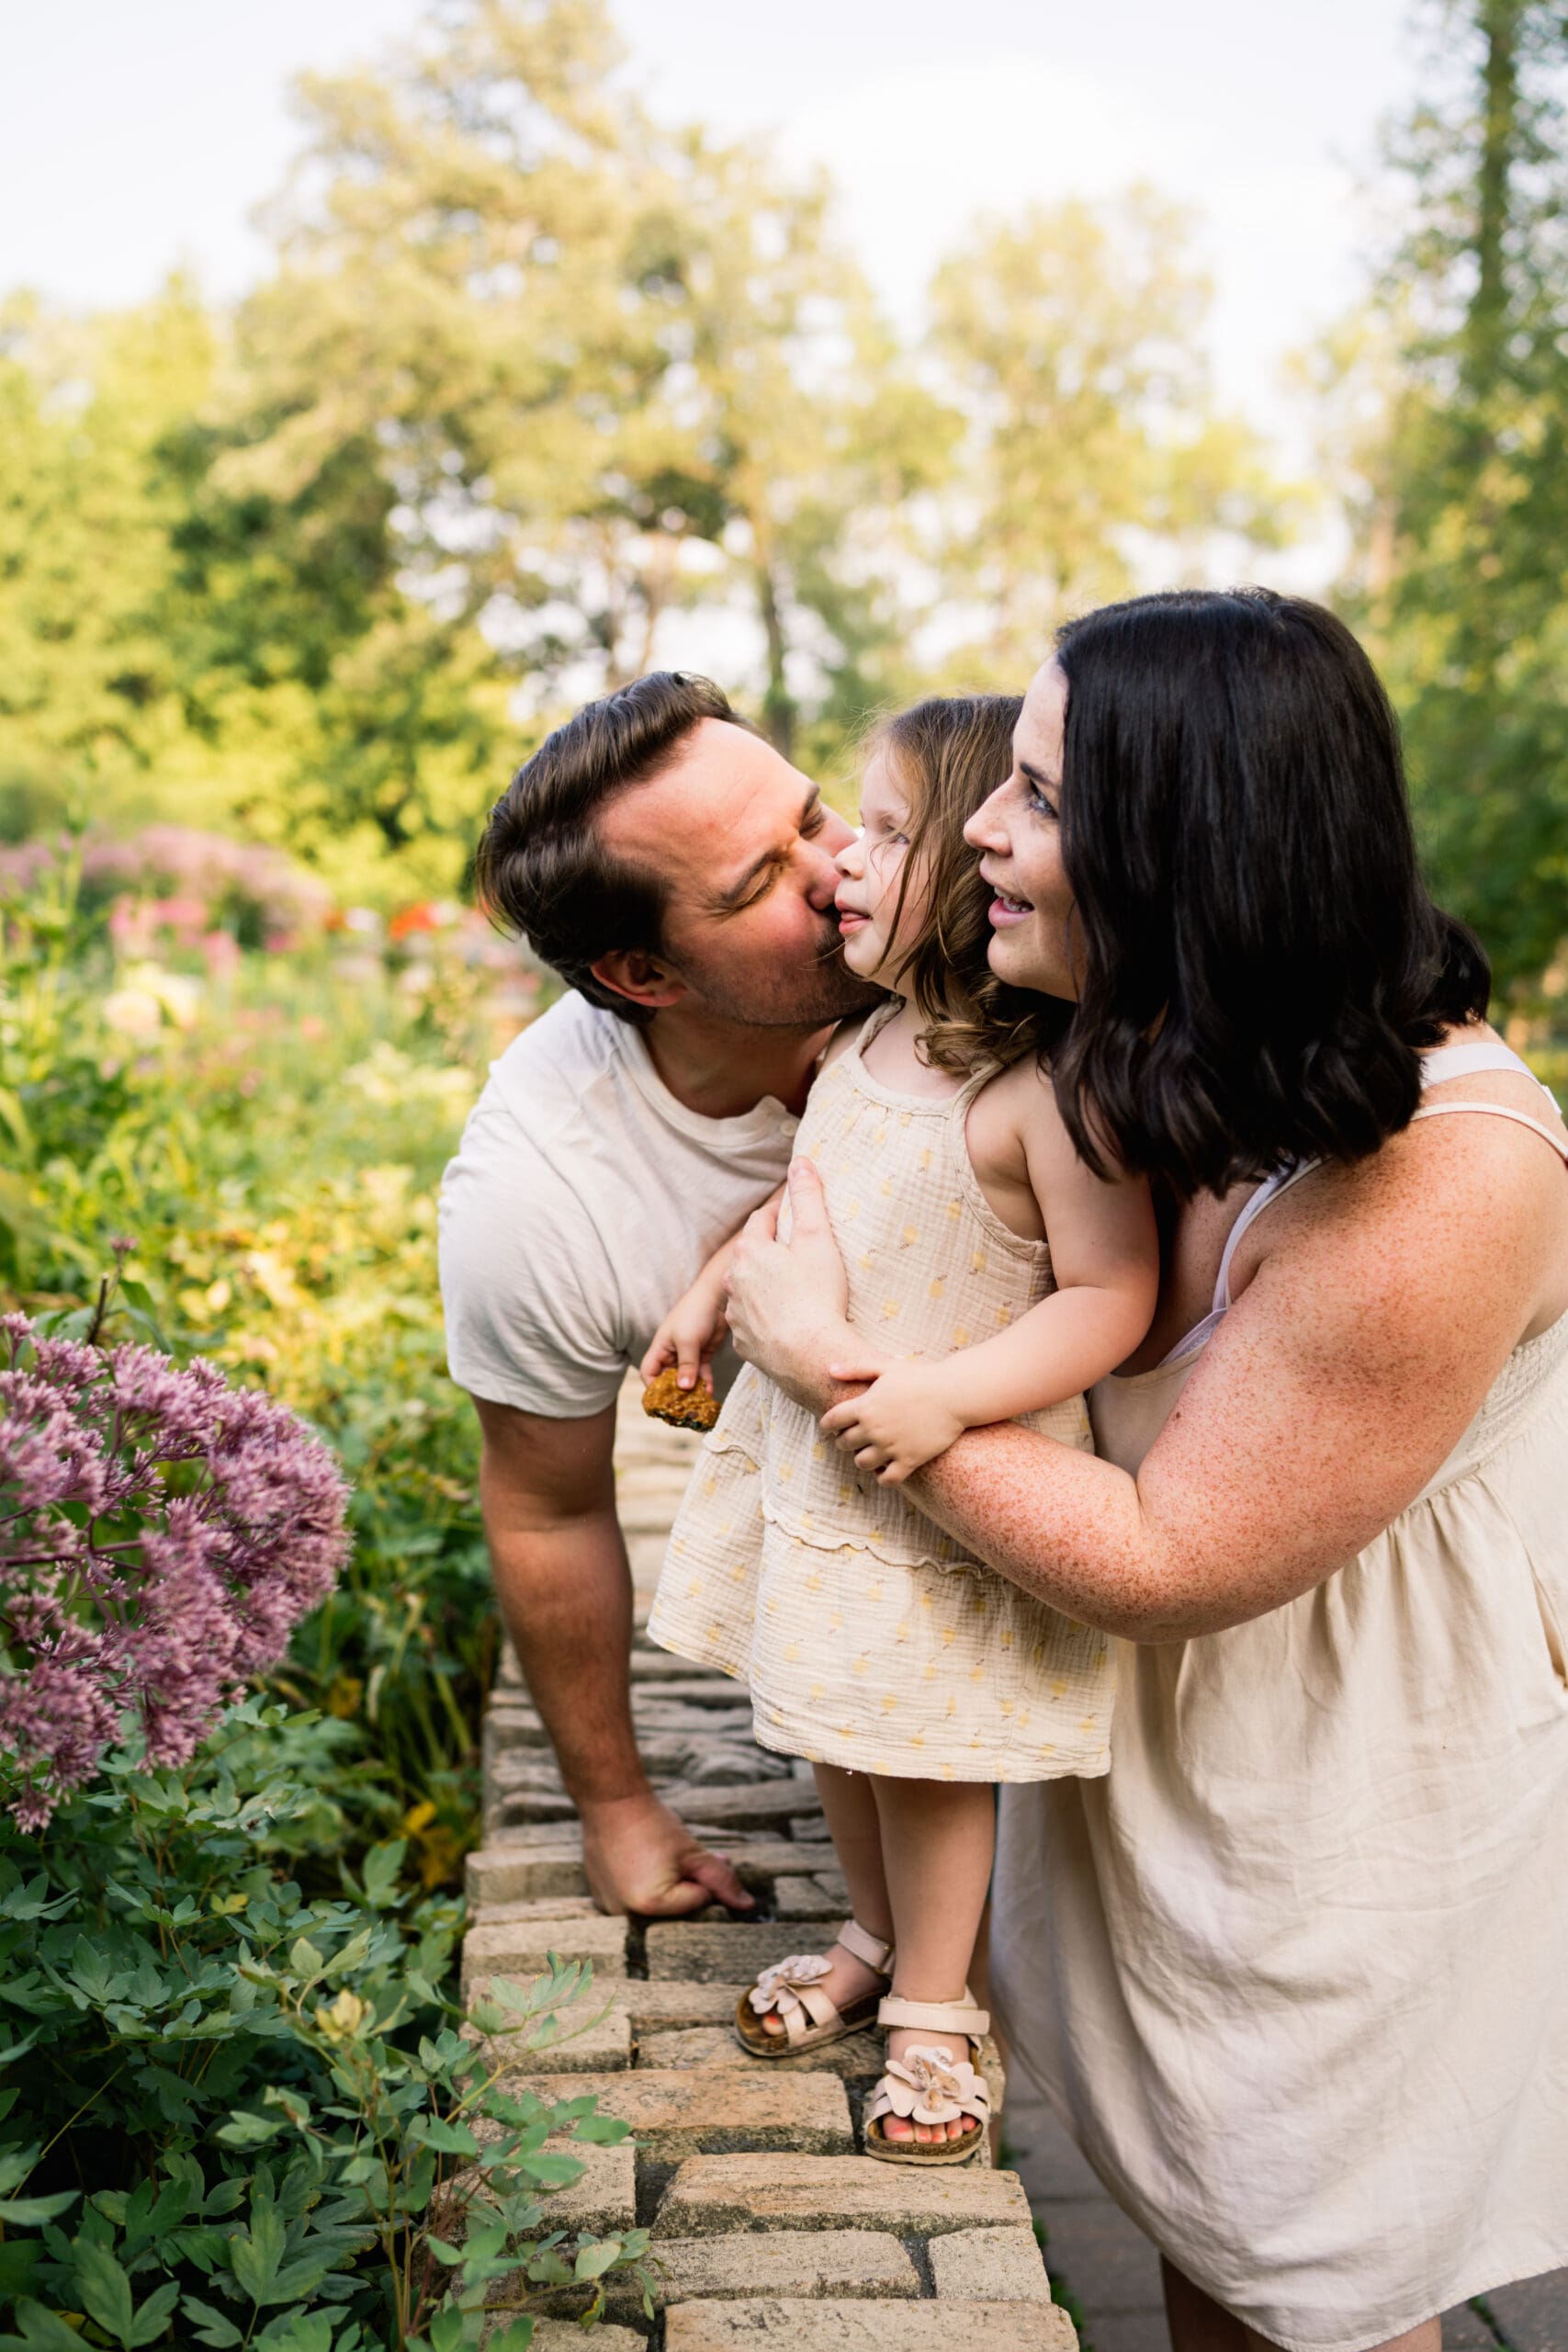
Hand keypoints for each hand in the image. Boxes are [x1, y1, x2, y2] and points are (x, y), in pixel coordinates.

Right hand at [579, 1790, 754, 1918]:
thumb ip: (722, 1881)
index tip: (687, 1857)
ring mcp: (610, 1910)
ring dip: (665, 1890)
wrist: (609, 1802)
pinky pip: (632, 1905)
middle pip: (676, 1913)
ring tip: (658, 1857)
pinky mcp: (601, 1901)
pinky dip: (641, 1890)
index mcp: (652, 1906)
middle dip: (687, 1888)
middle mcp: (628, 1916)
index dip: (701, 1878)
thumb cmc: (653, 1825)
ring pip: (655, 1909)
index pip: (698, 1903)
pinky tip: (637, 1863)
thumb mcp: (693, 1853)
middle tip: (679, 1859)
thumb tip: (748, 1907)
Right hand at [638, 1278, 728, 1394]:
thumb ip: (686, 1365)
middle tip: (682, 1409)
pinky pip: (700, 1374)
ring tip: (698, 1404)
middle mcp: (671, 1354)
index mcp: (660, 1348)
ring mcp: (687, 1355)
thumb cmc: (695, 1313)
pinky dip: (704, 1383)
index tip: (662, 1400)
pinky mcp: (702, 1354)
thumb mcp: (688, 1341)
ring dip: (691, 1391)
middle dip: (674, 1394)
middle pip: (667, 1379)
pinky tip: (709, 1392)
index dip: (652, 1387)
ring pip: (686, 1379)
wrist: (717, 1298)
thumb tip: (684, 1388)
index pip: (649, 1373)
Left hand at [724, 1159, 875, 1411]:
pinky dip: (767, 1317)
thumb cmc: (817, 1296)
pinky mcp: (744, 1343)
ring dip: (766, 1286)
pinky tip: (788, 1321)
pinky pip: (754, 1322)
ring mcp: (736, 1315)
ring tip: (793, 1290)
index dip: (779, 1215)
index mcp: (749, 1252)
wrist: (812, 1357)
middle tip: (798, 1253)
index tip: (795, 1216)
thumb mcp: (817, 1238)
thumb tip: (800, 1162)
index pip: (761, 1221)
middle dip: (771, 1251)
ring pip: (749, 1290)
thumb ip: (807, 1198)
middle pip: (752, 1256)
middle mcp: (735, 1282)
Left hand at [820, 1361, 968, 1484]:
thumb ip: (857, 1367)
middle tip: (852, 1438)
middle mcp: (874, 1429)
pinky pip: (887, 1480)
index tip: (830, 1427)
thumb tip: (831, 1370)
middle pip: (845, 1443)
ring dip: (862, 1459)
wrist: (955, 1394)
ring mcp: (891, 1447)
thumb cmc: (922, 1377)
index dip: (827, 1425)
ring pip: (862, 1463)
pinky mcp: (909, 1460)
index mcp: (865, 1406)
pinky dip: (882, 1477)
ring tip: (870, 1453)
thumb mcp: (887, 1365)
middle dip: (845, 1441)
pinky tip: (886, 1468)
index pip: (832, 1421)